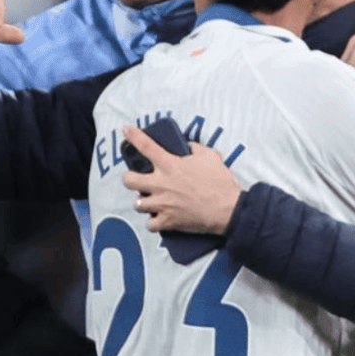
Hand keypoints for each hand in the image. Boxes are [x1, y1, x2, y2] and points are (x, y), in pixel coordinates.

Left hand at [121, 125, 240, 233]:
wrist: (228, 209)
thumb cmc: (220, 182)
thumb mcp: (210, 156)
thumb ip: (195, 148)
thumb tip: (188, 147)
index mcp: (170, 165)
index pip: (146, 146)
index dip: (133, 136)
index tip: (125, 131)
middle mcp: (161, 184)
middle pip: (129, 180)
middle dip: (130, 178)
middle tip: (138, 179)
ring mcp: (162, 204)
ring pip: (137, 204)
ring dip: (143, 202)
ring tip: (151, 200)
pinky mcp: (168, 221)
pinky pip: (150, 224)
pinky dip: (153, 222)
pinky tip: (158, 218)